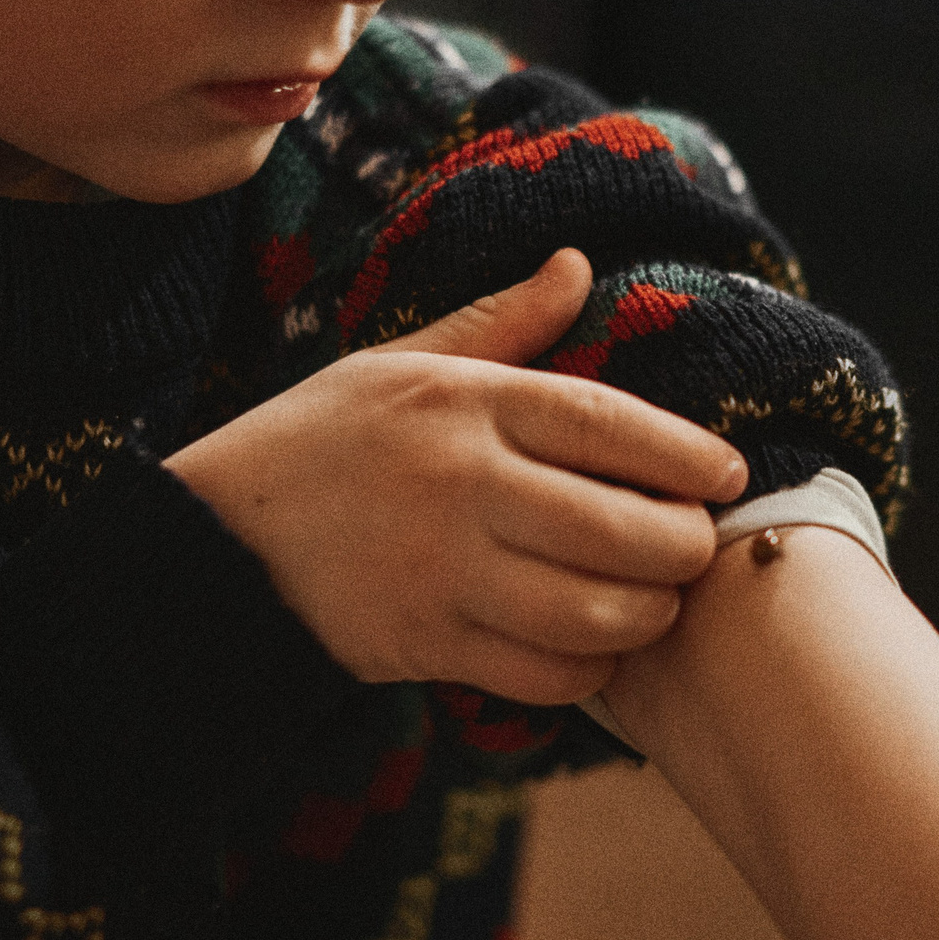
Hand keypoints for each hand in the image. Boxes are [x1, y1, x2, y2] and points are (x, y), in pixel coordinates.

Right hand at [166, 250, 747, 702]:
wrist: (210, 541)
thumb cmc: (319, 441)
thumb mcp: (400, 362)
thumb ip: (499, 323)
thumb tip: (578, 267)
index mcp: (465, 403)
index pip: (610, 421)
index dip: (686, 454)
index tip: (728, 473)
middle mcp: (462, 483)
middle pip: (622, 527)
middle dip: (682, 547)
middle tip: (694, 547)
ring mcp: (444, 570)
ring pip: (595, 611)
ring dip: (646, 615)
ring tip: (654, 602)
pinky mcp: (424, 643)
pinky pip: (543, 671)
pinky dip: (588, 669)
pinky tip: (592, 648)